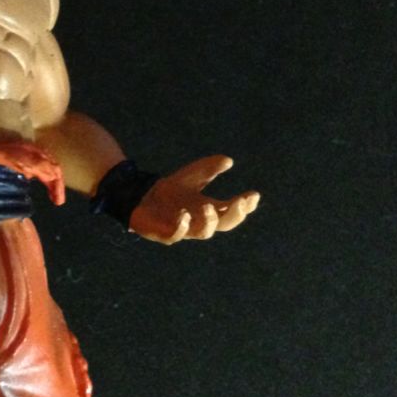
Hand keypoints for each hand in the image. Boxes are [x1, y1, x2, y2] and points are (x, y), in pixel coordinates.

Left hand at [129, 156, 259, 243]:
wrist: (142, 196)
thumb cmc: (171, 190)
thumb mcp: (193, 174)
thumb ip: (209, 168)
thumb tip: (228, 160)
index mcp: (210, 209)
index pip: (233, 211)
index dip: (245, 206)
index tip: (253, 194)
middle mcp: (200, 222)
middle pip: (224, 224)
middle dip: (234, 214)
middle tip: (239, 202)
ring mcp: (184, 229)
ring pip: (202, 233)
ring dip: (209, 222)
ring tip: (208, 207)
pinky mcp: (164, 233)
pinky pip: (174, 236)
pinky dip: (180, 228)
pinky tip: (183, 216)